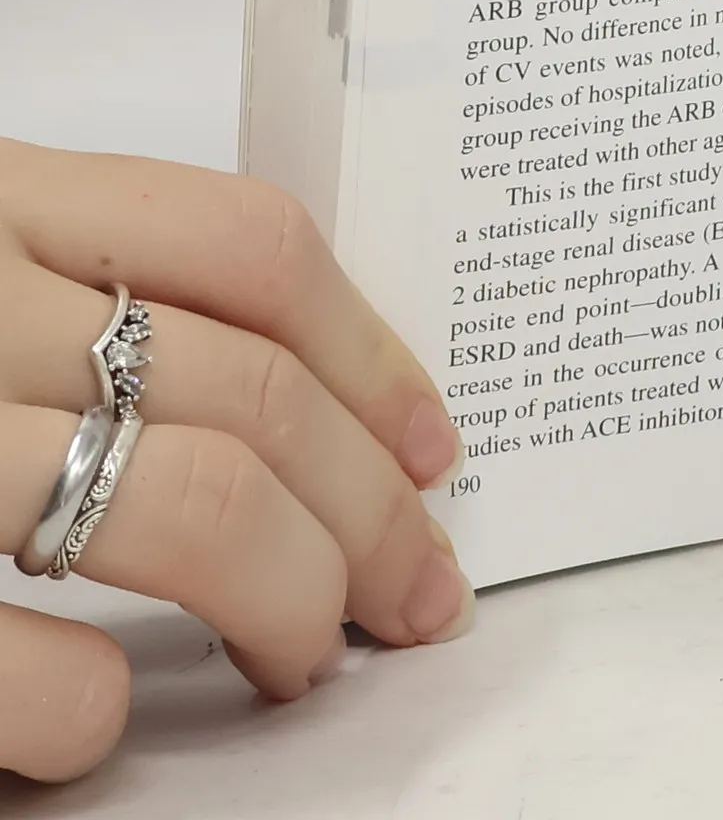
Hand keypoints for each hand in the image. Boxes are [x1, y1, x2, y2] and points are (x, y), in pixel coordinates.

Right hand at [0, 140, 471, 783]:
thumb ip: (82, 283)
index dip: (374, 355)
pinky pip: (28, 669)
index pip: (251, 247)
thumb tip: (304, 407)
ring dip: (291, 601)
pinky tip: (98, 723)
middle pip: (249, 391)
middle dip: (370, 512)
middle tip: (417, 593)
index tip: (433, 449)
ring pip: (185, 504)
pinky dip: (92, 713)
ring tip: (307, 656)